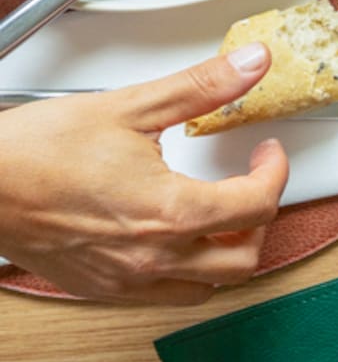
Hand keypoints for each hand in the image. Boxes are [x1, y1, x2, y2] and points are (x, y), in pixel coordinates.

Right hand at [0, 45, 288, 302]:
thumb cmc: (39, 150)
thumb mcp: (131, 106)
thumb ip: (202, 87)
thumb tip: (250, 64)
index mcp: (170, 212)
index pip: (257, 206)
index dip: (275, 173)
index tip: (266, 155)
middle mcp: (153, 256)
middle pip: (243, 258)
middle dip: (259, 220)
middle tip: (250, 184)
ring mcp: (128, 280)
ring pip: (208, 287)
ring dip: (227, 253)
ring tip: (220, 215)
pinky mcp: (104, 289)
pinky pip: (166, 297)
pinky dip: (187, 273)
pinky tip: (176, 240)